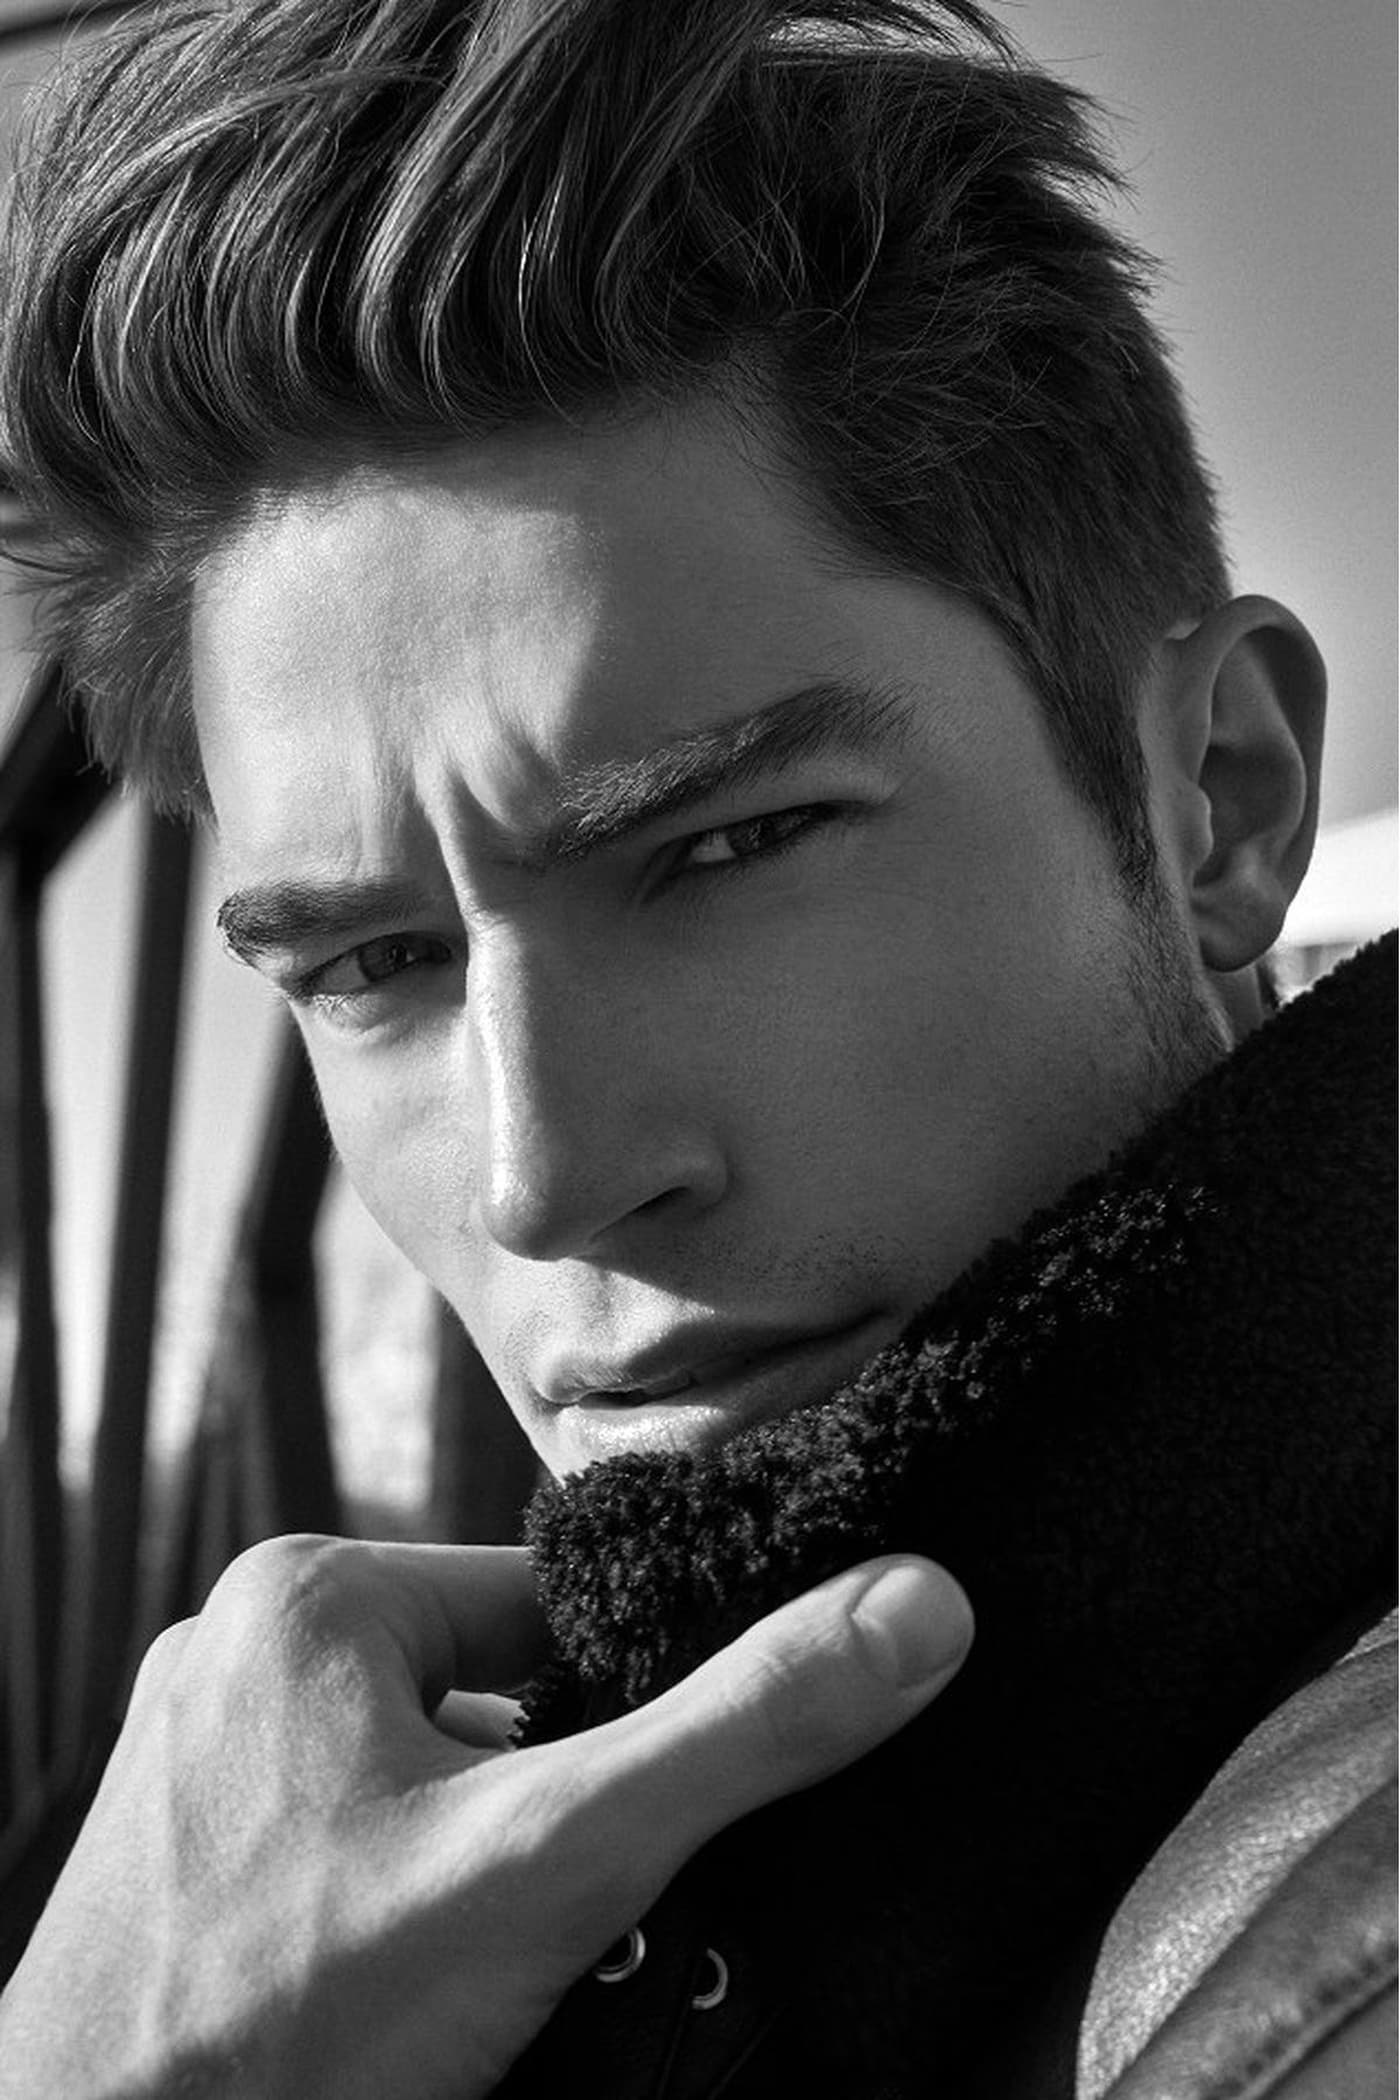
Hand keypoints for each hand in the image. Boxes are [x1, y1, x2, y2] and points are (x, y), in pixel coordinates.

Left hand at [0, 1536, 972, 2097]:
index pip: (553, 1608)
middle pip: (487, 1702)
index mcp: (309, 1591)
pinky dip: (401, 1910)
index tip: (646, 1819)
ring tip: (487, 1969)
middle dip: (546, 1807)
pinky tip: (412, 2000)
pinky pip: (346, 1848)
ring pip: (420, 1785)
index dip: (630, 1717)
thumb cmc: (297, 2024)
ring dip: (479, 1866)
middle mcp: (234, 1650)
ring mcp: (194, 1764)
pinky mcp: (181, 1865)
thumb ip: (743, 1730)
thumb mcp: (558, 1856)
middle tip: (562, 1917)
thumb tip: (924, 1605)